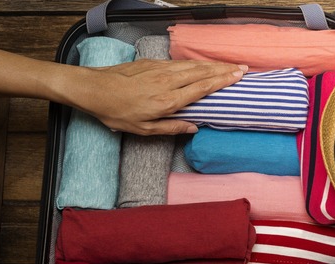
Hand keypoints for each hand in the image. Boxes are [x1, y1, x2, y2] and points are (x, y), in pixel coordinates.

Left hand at [73, 59, 246, 134]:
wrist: (92, 89)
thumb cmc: (117, 112)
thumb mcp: (145, 129)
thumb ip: (172, 128)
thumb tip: (193, 127)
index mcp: (168, 100)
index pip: (202, 88)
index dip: (221, 81)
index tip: (237, 77)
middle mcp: (167, 81)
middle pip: (202, 73)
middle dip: (223, 70)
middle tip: (242, 68)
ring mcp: (159, 69)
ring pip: (192, 65)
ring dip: (212, 64)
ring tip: (228, 65)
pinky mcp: (151, 63)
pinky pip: (179, 63)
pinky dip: (195, 63)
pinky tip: (202, 64)